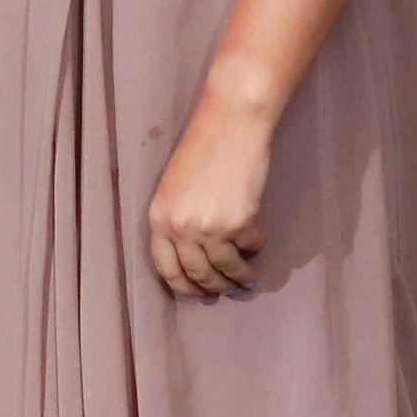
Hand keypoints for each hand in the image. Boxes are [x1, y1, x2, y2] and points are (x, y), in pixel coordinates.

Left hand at [143, 91, 275, 296]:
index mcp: (159, 217)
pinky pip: (249, 247)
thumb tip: (194, 252)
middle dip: (213, 287)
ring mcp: (210, 228)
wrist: (230, 122)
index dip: (181, 286)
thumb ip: (178, 218)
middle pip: (197, 274)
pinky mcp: (239, 223)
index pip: (165, 268)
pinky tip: (257, 244)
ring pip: (225, 269)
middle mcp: (180, 228)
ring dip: (238, 277)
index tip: (194, 293)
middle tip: (225, 290)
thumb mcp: (174, 185)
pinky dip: (255, 248)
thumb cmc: (203, 146)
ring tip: (247, 279)